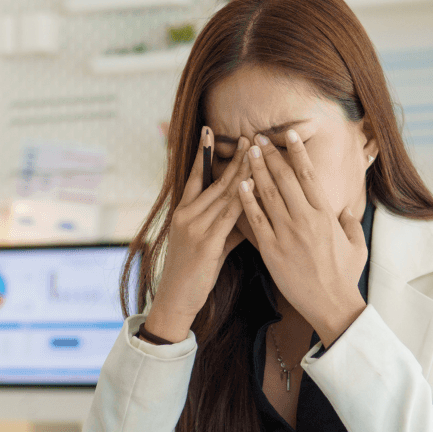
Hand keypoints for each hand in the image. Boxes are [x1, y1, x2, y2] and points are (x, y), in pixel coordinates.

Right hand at [144, 128, 250, 342]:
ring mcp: (194, 228)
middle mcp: (186, 215)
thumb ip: (226, 225)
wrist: (176, 299)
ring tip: (256, 152)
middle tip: (248, 136)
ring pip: (223, 194)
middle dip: (234, 158)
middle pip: (214, 180)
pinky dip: (242, 199)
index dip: (202, 153)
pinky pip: (228, 216)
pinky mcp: (205, 243)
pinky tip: (253, 185)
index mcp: (183, 212)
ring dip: (242, 172)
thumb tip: (247, 210)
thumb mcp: (209, 243)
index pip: (194, 176)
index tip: (209, 131)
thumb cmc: (194, 272)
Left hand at [238, 130, 366, 347]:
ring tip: (246, 151)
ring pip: (268, 193)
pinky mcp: (271, 250)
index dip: (297, 152)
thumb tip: (348, 210)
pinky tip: (239, 184)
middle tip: (258, 137)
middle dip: (270, 155)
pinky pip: (255, 220)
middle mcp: (306, 219)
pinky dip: (247, 200)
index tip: (287, 135)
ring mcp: (287, 233)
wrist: (331, 305)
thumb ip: (351, 223)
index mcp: (326, 214)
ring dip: (256, 170)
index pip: (308, 175)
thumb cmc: (344, 276)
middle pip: (284, 178)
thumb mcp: (357, 245)